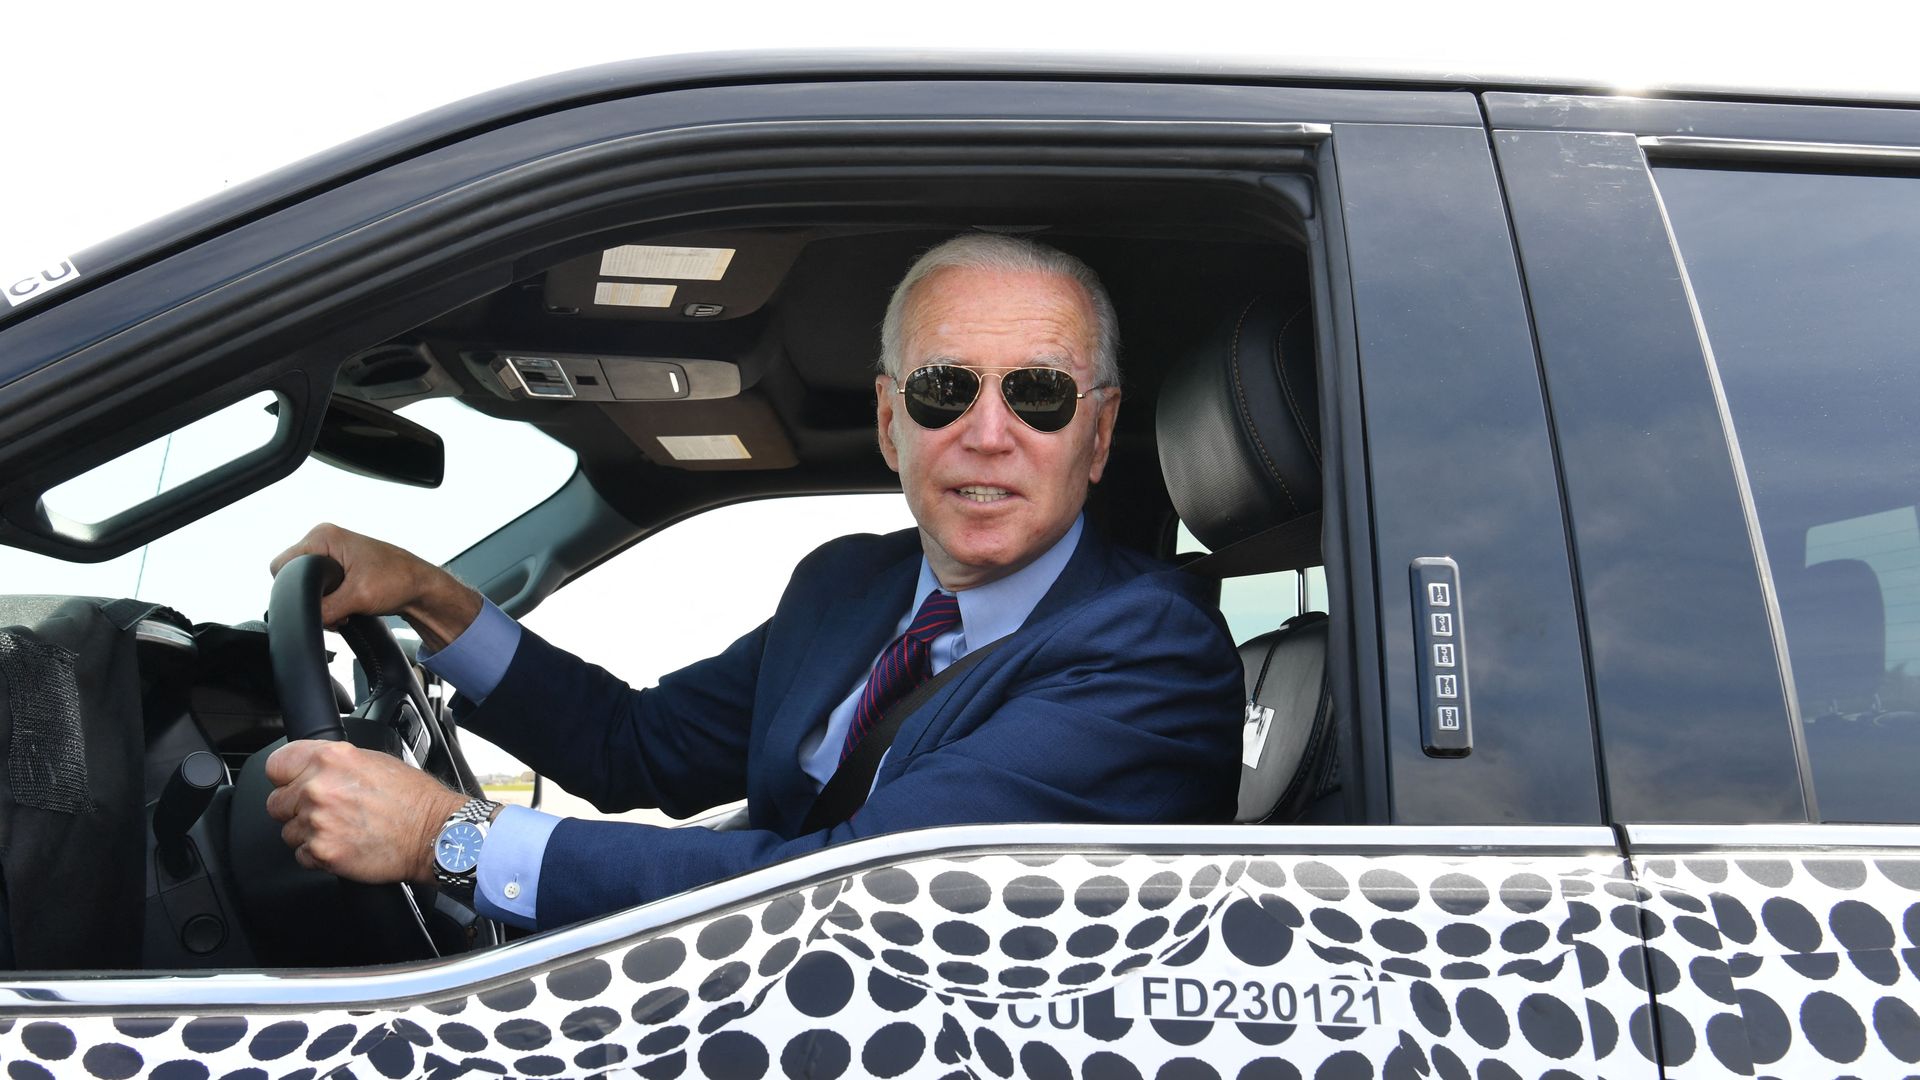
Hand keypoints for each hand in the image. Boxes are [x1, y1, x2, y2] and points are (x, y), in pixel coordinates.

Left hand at [264, 740, 468, 884]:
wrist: (433, 834)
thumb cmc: (414, 799)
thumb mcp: (373, 761)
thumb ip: (335, 763)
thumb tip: (312, 770)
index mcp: (331, 759)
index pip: (276, 765)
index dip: (286, 777)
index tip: (292, 784)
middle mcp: (319, 787)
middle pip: (276, 802)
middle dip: (295, 809)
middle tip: (325, 812)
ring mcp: (317, 821)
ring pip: (288, 831)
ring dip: (308, 833)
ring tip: (340, 829)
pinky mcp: (322, 851)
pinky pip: (301, 855)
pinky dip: (318, 855)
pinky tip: (342, 844)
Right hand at [270, 523, 480, 649]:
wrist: (422, 589)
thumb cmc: (399, 581)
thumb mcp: (357, 598)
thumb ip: (325, 609)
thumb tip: (305, 619)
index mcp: (323, 536)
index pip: (282, 565)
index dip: (294, 589)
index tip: (316, 603)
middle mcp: (325, 540)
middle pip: (293, 578)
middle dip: (311, 599)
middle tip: (336, 609)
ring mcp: (332, 554)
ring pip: (308, 587)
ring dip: (323, 604)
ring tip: (346, 609)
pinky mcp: (340, 568)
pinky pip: (321, 589)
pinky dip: (330, 603)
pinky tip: (348, 609)